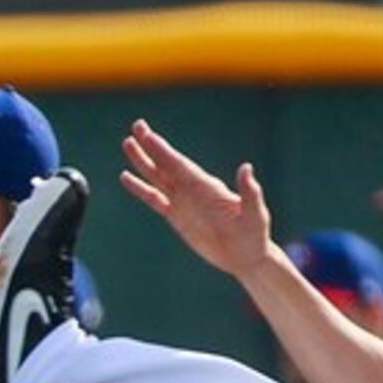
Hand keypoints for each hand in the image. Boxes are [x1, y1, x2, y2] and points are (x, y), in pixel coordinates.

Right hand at [118, 120, 271, 279]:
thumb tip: (246, 168)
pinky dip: (140, 189)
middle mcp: (193, 190)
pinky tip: (126, 177)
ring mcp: (183, 202)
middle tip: (136, 125)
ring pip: (158, 178)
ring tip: (127, 142)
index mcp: (208, 188)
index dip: (164, 152)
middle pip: (167, 165)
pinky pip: (154, 200)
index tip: (149, 137)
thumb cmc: (254, 235)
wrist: (245, 257)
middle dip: (151, 147)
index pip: (181, 166)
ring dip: (143, 161)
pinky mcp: (176, 217)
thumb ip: (250, 193)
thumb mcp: (255, 215)